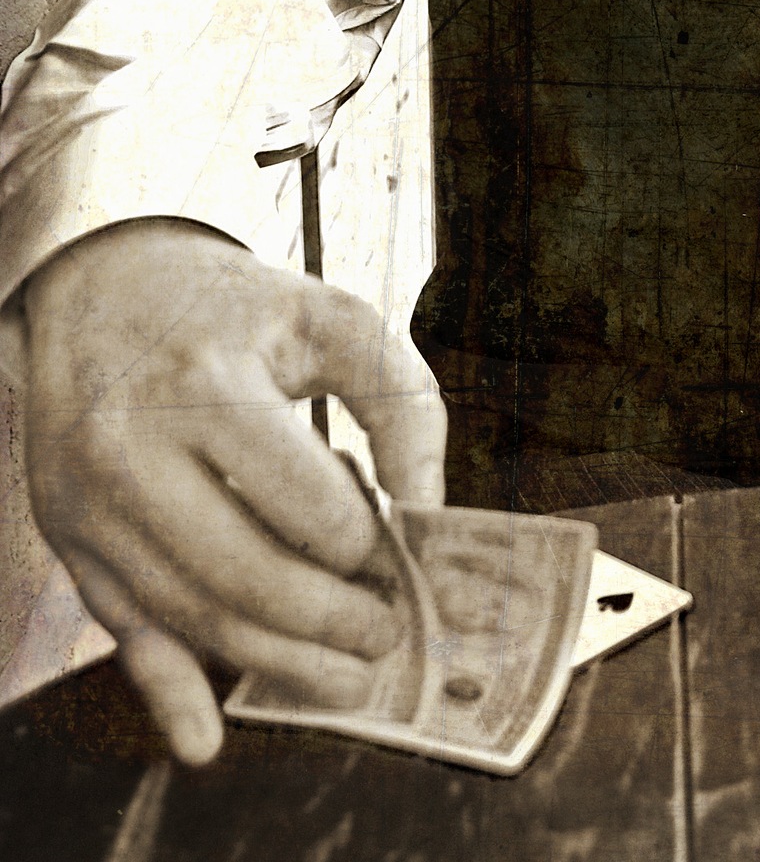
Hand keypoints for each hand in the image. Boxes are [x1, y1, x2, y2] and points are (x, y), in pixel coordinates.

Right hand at [23, 221, 447, 763]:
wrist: (100, 286)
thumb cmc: (232, 307)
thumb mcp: (325, 315)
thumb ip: (399, 395)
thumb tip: (428, 506)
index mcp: (203, 383)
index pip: (303, 501)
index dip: (364, 540)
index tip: (398, 552)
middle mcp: (129, 449)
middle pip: (245, 576)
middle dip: (331, 622)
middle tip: (387, 632)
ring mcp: (87, 502)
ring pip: (191, 615)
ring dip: (277, 664)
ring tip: (346, 671)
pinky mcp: (67, 536)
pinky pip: (120, 628)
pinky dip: (167, 690)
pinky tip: (209, 737)